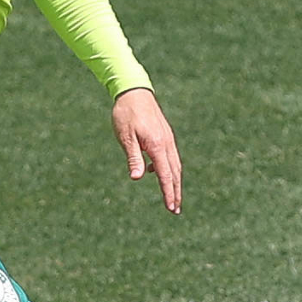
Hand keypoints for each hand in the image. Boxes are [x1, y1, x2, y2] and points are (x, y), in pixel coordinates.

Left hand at [111, 88, 181, 213]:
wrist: (134, 92)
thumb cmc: (126, 114)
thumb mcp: (125, 138)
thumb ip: (133, 158)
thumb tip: (137, 178)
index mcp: (157, 145)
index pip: (165, 174)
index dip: (168, 192)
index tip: (171, 207)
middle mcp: (166, 143)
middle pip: (175, 173)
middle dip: (175, 192)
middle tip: (175, 209)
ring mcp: (168, 139)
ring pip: (175, 165)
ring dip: (174, 182)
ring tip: (172, 197)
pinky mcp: (165, 135)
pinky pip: (170, 156)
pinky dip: (168, 169)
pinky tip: (155, 172)